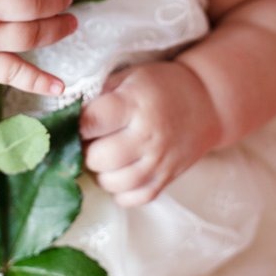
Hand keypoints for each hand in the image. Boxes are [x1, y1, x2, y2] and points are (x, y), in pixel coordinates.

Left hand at [80, 61, 220, 205]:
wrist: (207, 101)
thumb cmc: (161, 85)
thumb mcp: (130, 77)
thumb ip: (100, 95)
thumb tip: (68, 115)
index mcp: (134, 105)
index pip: (91, 122)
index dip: (76, 124)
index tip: (76, 122)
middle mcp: (147, 136)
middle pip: (99, 158)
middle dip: (86, 150)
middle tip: (90, 141)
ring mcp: (159, 161)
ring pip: (114, 183)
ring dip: (101, 173)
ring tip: (104, 157)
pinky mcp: (167, 178)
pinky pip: (135, 199)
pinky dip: (120, 192)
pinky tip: (119, 173)